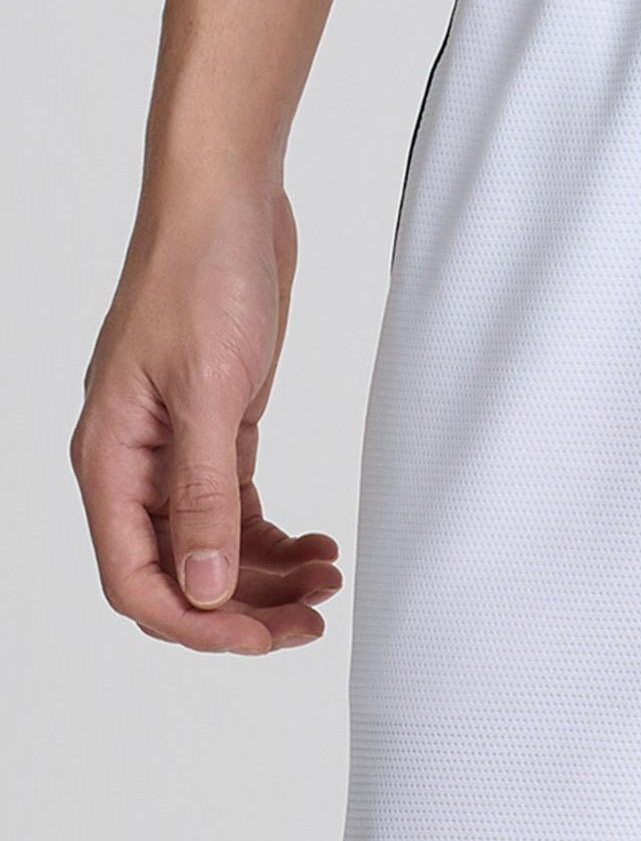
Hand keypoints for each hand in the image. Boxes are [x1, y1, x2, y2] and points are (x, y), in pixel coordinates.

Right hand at [72, 188, 341, 654]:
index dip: (197, 622)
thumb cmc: (203, 277)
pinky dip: (273, 534)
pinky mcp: (214, 427)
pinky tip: (317, 544)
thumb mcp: (212, 391)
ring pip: (212, 546)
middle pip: (177, 574)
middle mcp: (134, 464)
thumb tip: (202, 587)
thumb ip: (203, 494)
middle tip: (312, 623)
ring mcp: (173, 448)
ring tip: (328, 580)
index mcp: (110, 460)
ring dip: (267, 575)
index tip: (264, 637)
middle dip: (242, 608)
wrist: (228, 203)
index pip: (136, 580)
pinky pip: (232, 507)